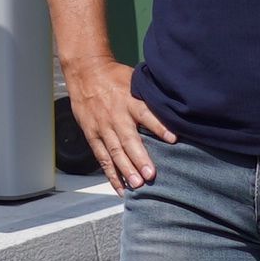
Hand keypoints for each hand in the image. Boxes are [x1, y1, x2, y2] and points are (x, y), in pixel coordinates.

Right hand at [64, 58, 175, 191]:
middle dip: (139, 159)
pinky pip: (102, 157)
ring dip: (125, 169)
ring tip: (136, 185)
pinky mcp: (92, 135)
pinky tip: (120, 187)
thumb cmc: (115, 78)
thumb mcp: (135, 82)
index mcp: (129, 101)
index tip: (173, 140)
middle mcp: (116, 116)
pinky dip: (110, 173)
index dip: (160, 127)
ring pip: (114, 151)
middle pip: (128, 140)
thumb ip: (150, 99)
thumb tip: (174, 110)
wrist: (85, 73)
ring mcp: (102, 127)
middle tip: (150, 175)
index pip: (146, 114)